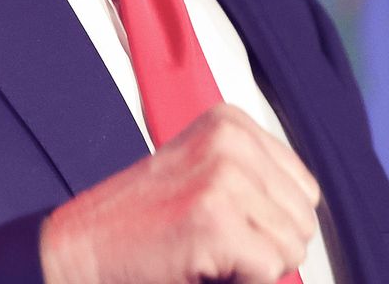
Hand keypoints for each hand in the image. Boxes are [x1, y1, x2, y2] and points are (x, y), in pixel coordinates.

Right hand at [38, 104, 320, 283]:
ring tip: (204, 249)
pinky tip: (201, 264)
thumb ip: (254, 177)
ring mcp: (223, 176)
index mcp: (228, 121)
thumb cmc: (138, 222)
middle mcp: (229, 140)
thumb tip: (307, 212)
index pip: (304, 188)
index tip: (221, 219)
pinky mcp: (216, 219)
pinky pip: (271, 269)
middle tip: (211, 240)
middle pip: (304, 218)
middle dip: (266, 245)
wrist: (81, 247)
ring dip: (254, 264)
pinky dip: (243, 280)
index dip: (269, 221)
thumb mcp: (201, 172)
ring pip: (293, 246)